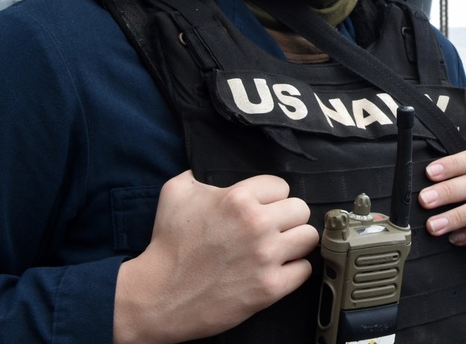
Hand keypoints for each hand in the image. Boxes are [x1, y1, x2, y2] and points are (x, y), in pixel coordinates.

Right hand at [114, 171, 318, 343]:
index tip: (259, 209)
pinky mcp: (269, 287)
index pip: (281, 186)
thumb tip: (208, 167)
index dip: (270, 198)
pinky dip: (293, 271)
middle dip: (286, 219)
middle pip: (301, 209)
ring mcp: (266, 257)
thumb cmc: (167, 245)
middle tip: (270, 230)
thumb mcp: (175, 193)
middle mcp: (257, 224)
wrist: (157, 297)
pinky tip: (276, 270)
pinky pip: (304, 270)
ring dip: (294, 243)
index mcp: (238, 198)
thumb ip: (198, 174)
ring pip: (308, 237)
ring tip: (277, 249)